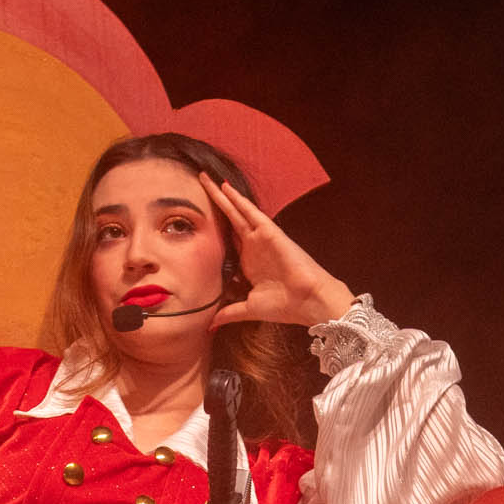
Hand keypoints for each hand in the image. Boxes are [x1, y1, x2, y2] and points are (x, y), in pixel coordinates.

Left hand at [199, 172, 356, 328]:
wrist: (308, 302)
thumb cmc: (284, 306)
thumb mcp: (248, 309)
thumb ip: (229, 312)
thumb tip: (210, 325)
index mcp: (248, 263)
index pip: (226, 240)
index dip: (212, 227)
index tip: (195, 217)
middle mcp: (253, 247)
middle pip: (229, 219)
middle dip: (214, 203)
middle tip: (199, 183)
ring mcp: (261, 238)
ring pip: (237, 212)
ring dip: (222, 196)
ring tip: (205, 179)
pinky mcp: (270, 233)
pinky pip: (252, 213)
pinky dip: (239, 200)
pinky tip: (226, 188)